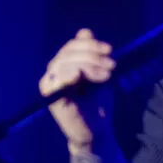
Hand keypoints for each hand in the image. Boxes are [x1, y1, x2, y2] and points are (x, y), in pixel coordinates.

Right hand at [39, 28, 117, 151]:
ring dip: (87, 65)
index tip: (109, 50)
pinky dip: (66, 75)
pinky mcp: (51, 99)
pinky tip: (79, 77)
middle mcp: (55, 72)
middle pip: (68, 51)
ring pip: (64, 63)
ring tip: (105, 76)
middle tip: (111, 65)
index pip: (73, 44)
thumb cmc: (98, 102)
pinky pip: (53, 82)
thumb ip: (91, 54)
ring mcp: (51, 85)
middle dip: (92, 55)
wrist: (97, 129)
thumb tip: (84, 32)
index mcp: (65, 64)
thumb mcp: (99, 73)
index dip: (90, 44)